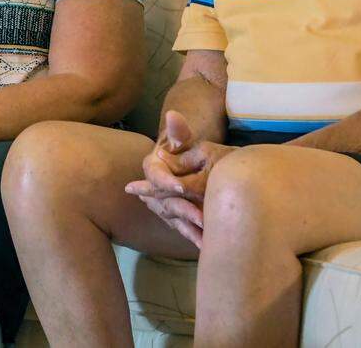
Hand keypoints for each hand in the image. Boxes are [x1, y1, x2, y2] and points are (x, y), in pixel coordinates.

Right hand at [125, 110, 235, 246]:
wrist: (184, 163)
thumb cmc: (183, 149)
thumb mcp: (182, 140)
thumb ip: (178, 131)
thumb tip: (172, 114)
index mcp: (152, 167)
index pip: (155, 177)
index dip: (166, 183)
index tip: (181, 187)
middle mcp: (151, 189)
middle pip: (165, 201)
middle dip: (184, 209)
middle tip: (202, 217)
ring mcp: (162, 206)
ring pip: (175, 218)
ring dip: (191, 228)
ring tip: (208, 233)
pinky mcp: (174, 219)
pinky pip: (184, 230)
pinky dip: (195, 238)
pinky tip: (208, 247)